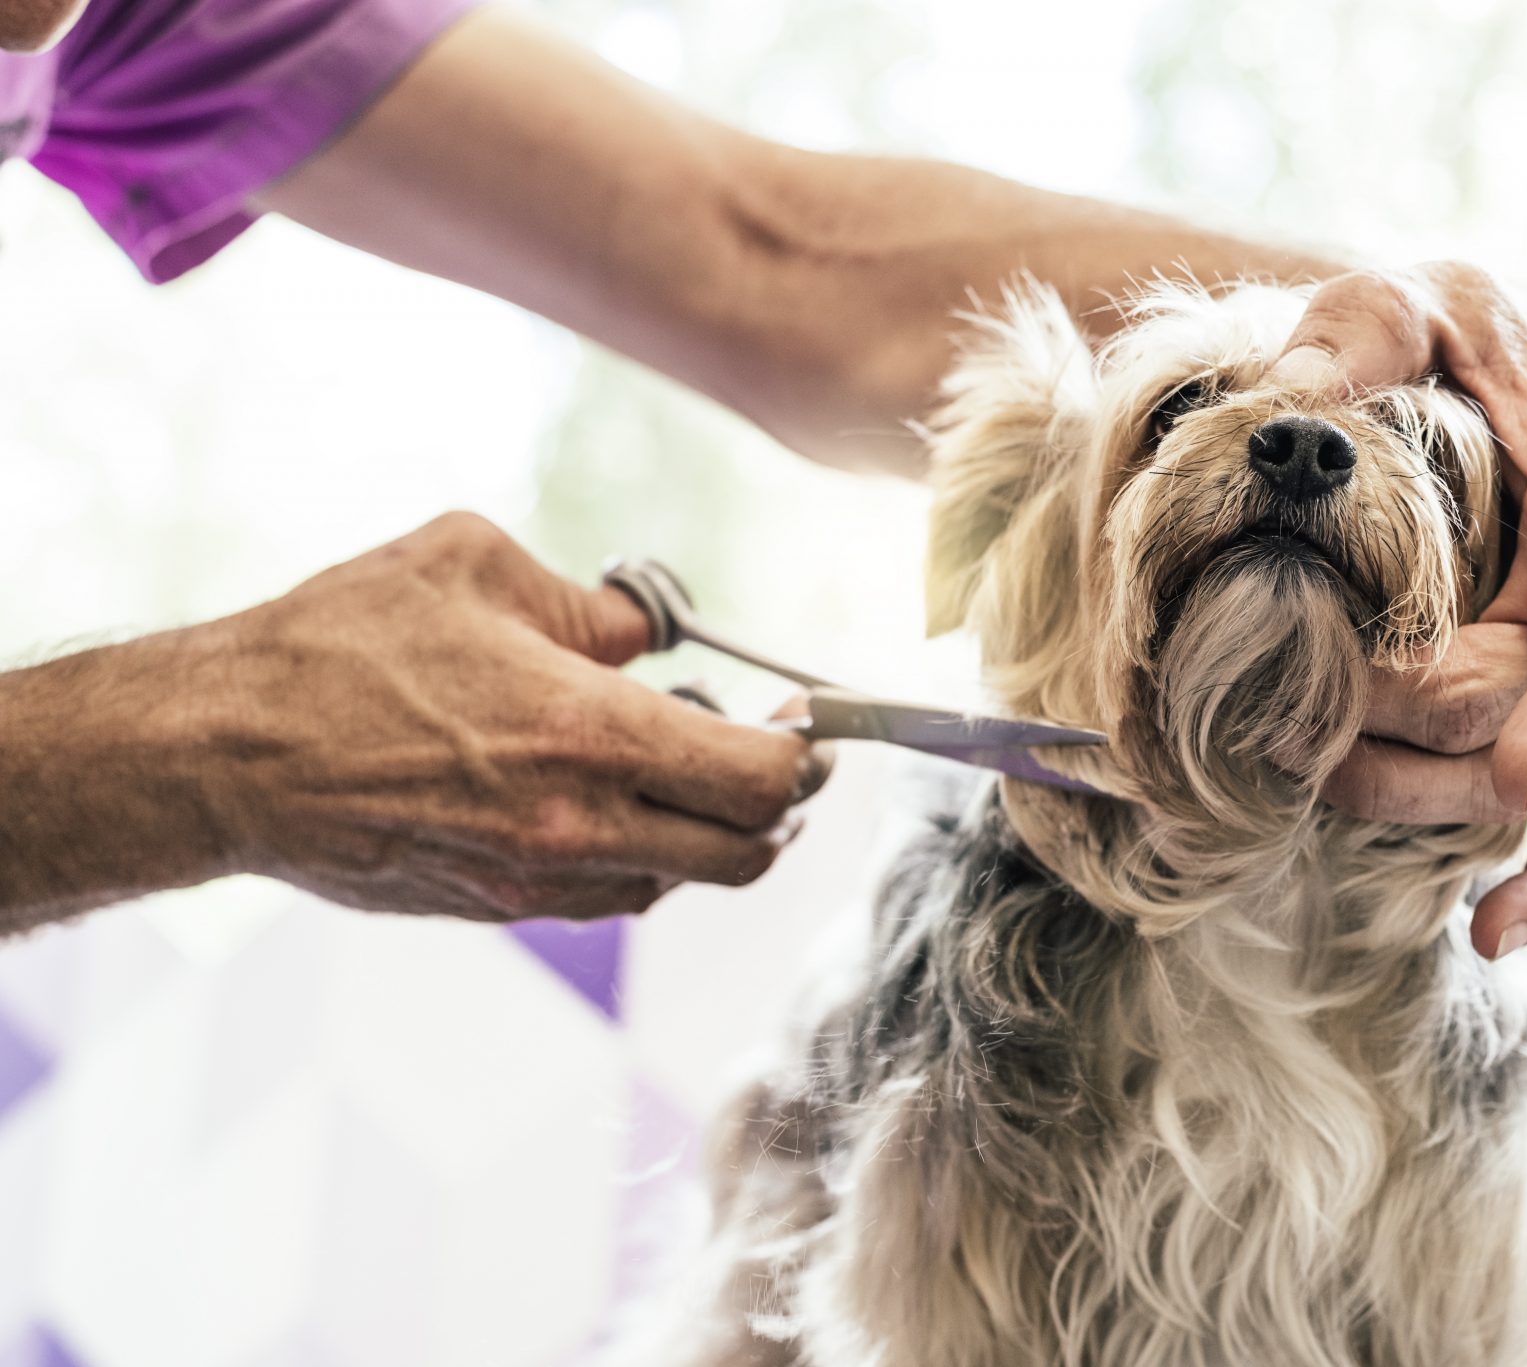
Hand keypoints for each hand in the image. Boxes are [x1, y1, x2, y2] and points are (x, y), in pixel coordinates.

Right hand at [203, 513, 827, 920]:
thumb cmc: (338, 645)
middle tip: (767, 748)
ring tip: (676, 762)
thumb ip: (588, 603)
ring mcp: (535, 879)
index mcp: (588, 734)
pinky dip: (639, 854)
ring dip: (704, 831)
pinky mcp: (495, 907)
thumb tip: (646, 636)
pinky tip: (605, 796)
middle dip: (778, 804)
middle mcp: (576, 825)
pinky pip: (608, 894)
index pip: (761, 780)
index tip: (803, 720)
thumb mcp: (473, 565)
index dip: (804, 752)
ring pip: (678, 881)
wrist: (223, 753)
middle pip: (746, 852)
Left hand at [1278, 264, 1526, 956]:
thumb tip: (1296, 409)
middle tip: (1311, 720)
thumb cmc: (1445, 325)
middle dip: (1434, 739)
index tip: (1511, 777)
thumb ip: (1358, 332)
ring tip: (1335, 797)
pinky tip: (1496, 932)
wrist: (1469, 348)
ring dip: (1447, 804)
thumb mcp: (1402, 296)